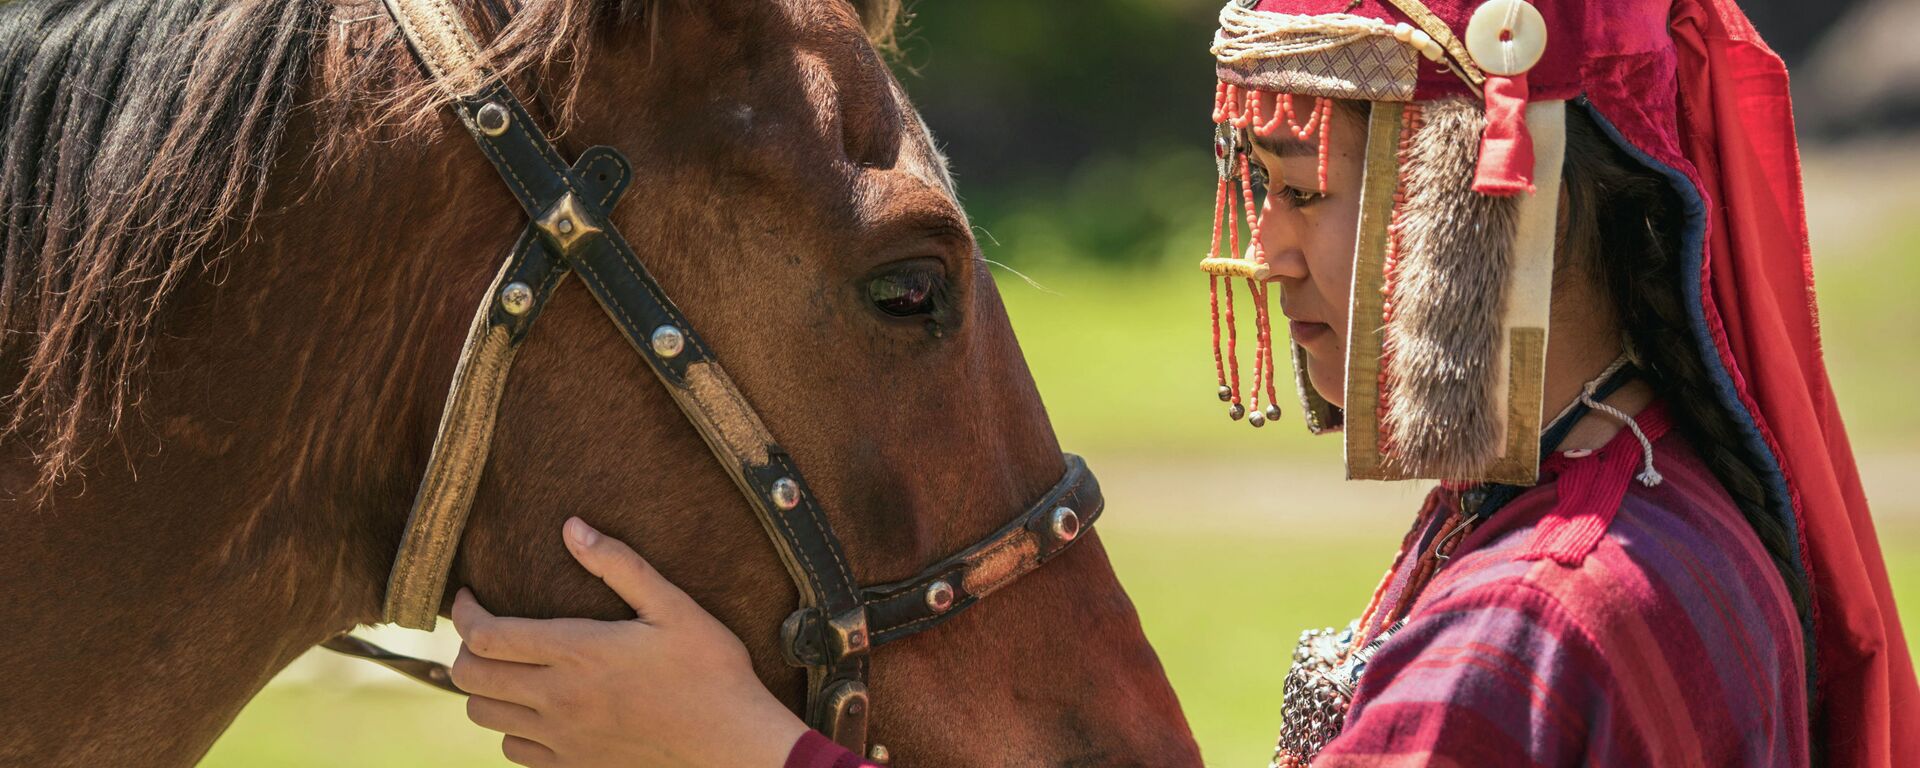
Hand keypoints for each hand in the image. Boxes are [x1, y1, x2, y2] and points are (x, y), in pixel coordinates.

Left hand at [450, 517, 809, 767]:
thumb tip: (572, 527)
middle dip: (464, 649)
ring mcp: (563, 738)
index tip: (468, 596)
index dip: (463, 612)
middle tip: (485, 630)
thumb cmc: (710, 669)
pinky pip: (513, 750)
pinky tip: (536, 709)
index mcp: (578, 651)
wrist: (732, 741)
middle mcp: (559, 698)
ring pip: (483, 716)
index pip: (486, 636)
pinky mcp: (574, 766)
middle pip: (469, 677)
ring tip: (507, 668)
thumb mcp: (673, 607)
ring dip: (484, 689)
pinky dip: (511, 727)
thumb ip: (619, 564)